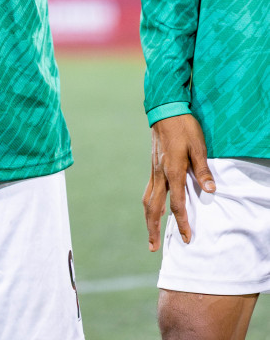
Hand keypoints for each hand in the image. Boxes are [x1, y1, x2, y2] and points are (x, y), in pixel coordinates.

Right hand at [142, 114, 214, 251]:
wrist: (164, 109)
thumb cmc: (183, 127)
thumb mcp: (198, 146)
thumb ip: (202, 170)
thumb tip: (211, 192)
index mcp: (172, 171)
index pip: (176, 204)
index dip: (182, 222)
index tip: (187, 238)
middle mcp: (160, 174)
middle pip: (154, 207)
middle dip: (153, 229)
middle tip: (154, 248)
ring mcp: (154, 170)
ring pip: (147, 199)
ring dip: (148, 219)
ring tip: (150, 235)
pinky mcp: (153, 166)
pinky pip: (148, 190)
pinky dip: (149, 205)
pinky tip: (153, 209)